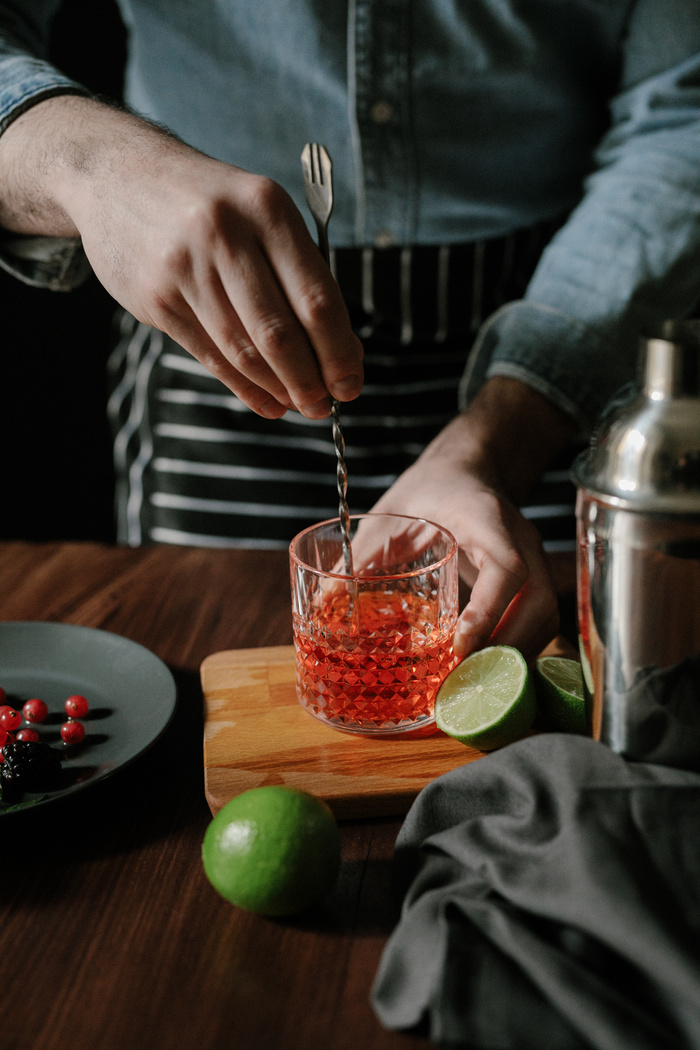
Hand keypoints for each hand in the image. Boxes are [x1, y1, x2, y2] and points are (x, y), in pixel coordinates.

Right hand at [0, 97, 363, 419]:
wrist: (115, 173)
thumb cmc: (208, 203)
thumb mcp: (259, 212)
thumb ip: (298, 273)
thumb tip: (339, 350)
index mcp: (266, 209)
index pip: (317, 298)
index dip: (339, 351)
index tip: (351, 381)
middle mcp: (225, 235)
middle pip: (280, 332)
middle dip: (311, 380)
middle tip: (326, 406)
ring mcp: (185, 268)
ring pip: (244, 350)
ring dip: (279, 388)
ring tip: (300, 405)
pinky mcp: (156, 297)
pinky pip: (210, 355)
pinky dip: (243, 387)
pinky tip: (267, 402)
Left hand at [369, 378, 576, 661]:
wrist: (463, 471)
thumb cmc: (427, 490)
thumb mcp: (390, 514)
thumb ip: (363, 554)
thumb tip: (323, 601)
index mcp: (486, 517)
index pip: (506, 567)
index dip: (488, 611)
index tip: (461, 645)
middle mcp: (520, 539)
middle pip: (540, 602)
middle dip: (507, 647)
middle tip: (465, 678)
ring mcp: (534, 559)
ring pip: (547, 616)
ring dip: (516, 653)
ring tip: (476, 681)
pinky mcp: (534, 577)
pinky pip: (541, 619)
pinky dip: (518, 647)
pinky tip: (487, 664)